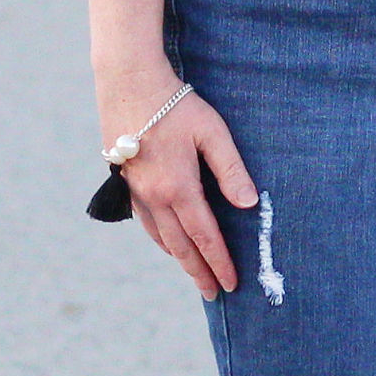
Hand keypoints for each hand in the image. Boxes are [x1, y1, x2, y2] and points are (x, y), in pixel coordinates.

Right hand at [98, 77, 257, 299]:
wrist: (128, 82)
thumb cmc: (175, 103)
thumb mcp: (211, 131)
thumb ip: (231, 169)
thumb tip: (250, 204)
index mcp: (178, 187)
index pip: (204, 236)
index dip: (219, 261)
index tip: (231, 284)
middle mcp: (154, 196)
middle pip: (180, 246)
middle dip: (198, 272)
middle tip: (213, 293)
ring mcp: (136, 191)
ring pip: (160, 237)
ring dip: (178, 259)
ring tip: (194, 273)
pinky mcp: (125, 181)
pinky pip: (145, 222)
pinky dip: (160, 239)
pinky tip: (166, 241)